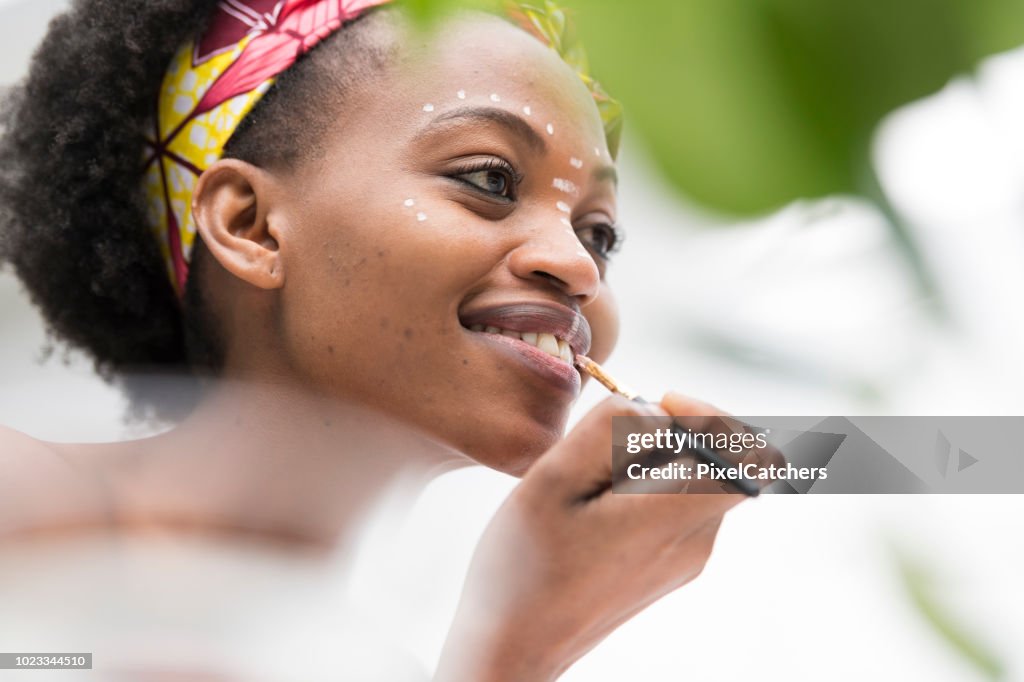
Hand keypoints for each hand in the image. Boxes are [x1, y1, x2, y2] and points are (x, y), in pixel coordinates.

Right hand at [433, 391, 780, 681]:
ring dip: (650, 460)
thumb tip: (655, 410)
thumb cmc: (523, 568)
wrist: (513, 647)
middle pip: (719, 460)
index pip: (755, 457)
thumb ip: (607, 430)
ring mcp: (685, 560)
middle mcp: (694, 541)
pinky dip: (642, 487)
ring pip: (694, 479)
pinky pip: (675, 505)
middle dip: (670, 432)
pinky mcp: (668, 569)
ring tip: (588, 481)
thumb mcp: (552, 480)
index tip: (661, 409)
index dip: (717, 416)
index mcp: (673, 518)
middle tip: (606, 443)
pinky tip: (591, 506)